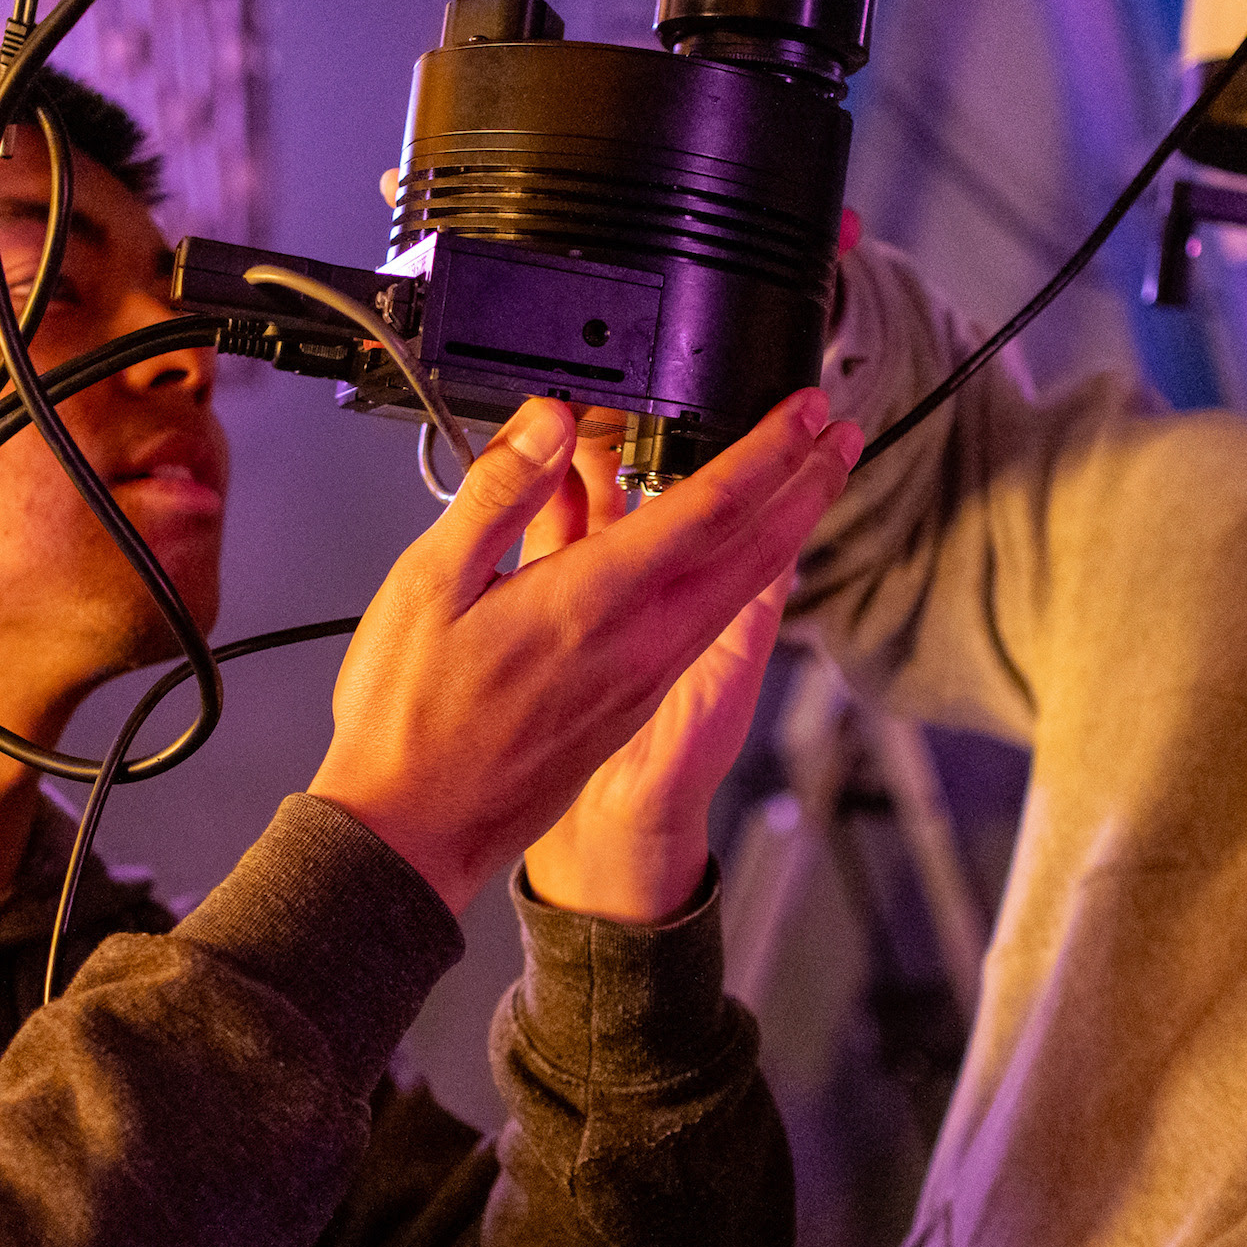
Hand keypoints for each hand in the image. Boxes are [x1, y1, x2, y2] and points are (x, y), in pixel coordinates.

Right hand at [309, 390, 862, 912]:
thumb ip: (500, 495)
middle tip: (838, 433)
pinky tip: (684, 536)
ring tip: (790, 471)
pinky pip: (685, 613)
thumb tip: (551, 424)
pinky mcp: (625, 697)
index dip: (769, 451)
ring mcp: (639, 675)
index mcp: (595, 604)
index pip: (712, 509)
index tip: (807, 409)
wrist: (413, 836)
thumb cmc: (409, 722)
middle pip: (752, 552)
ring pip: (726, 586)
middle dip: (803, 486)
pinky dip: (703, 564)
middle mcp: (639, 643)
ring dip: (768, 525)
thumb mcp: (427, 585)